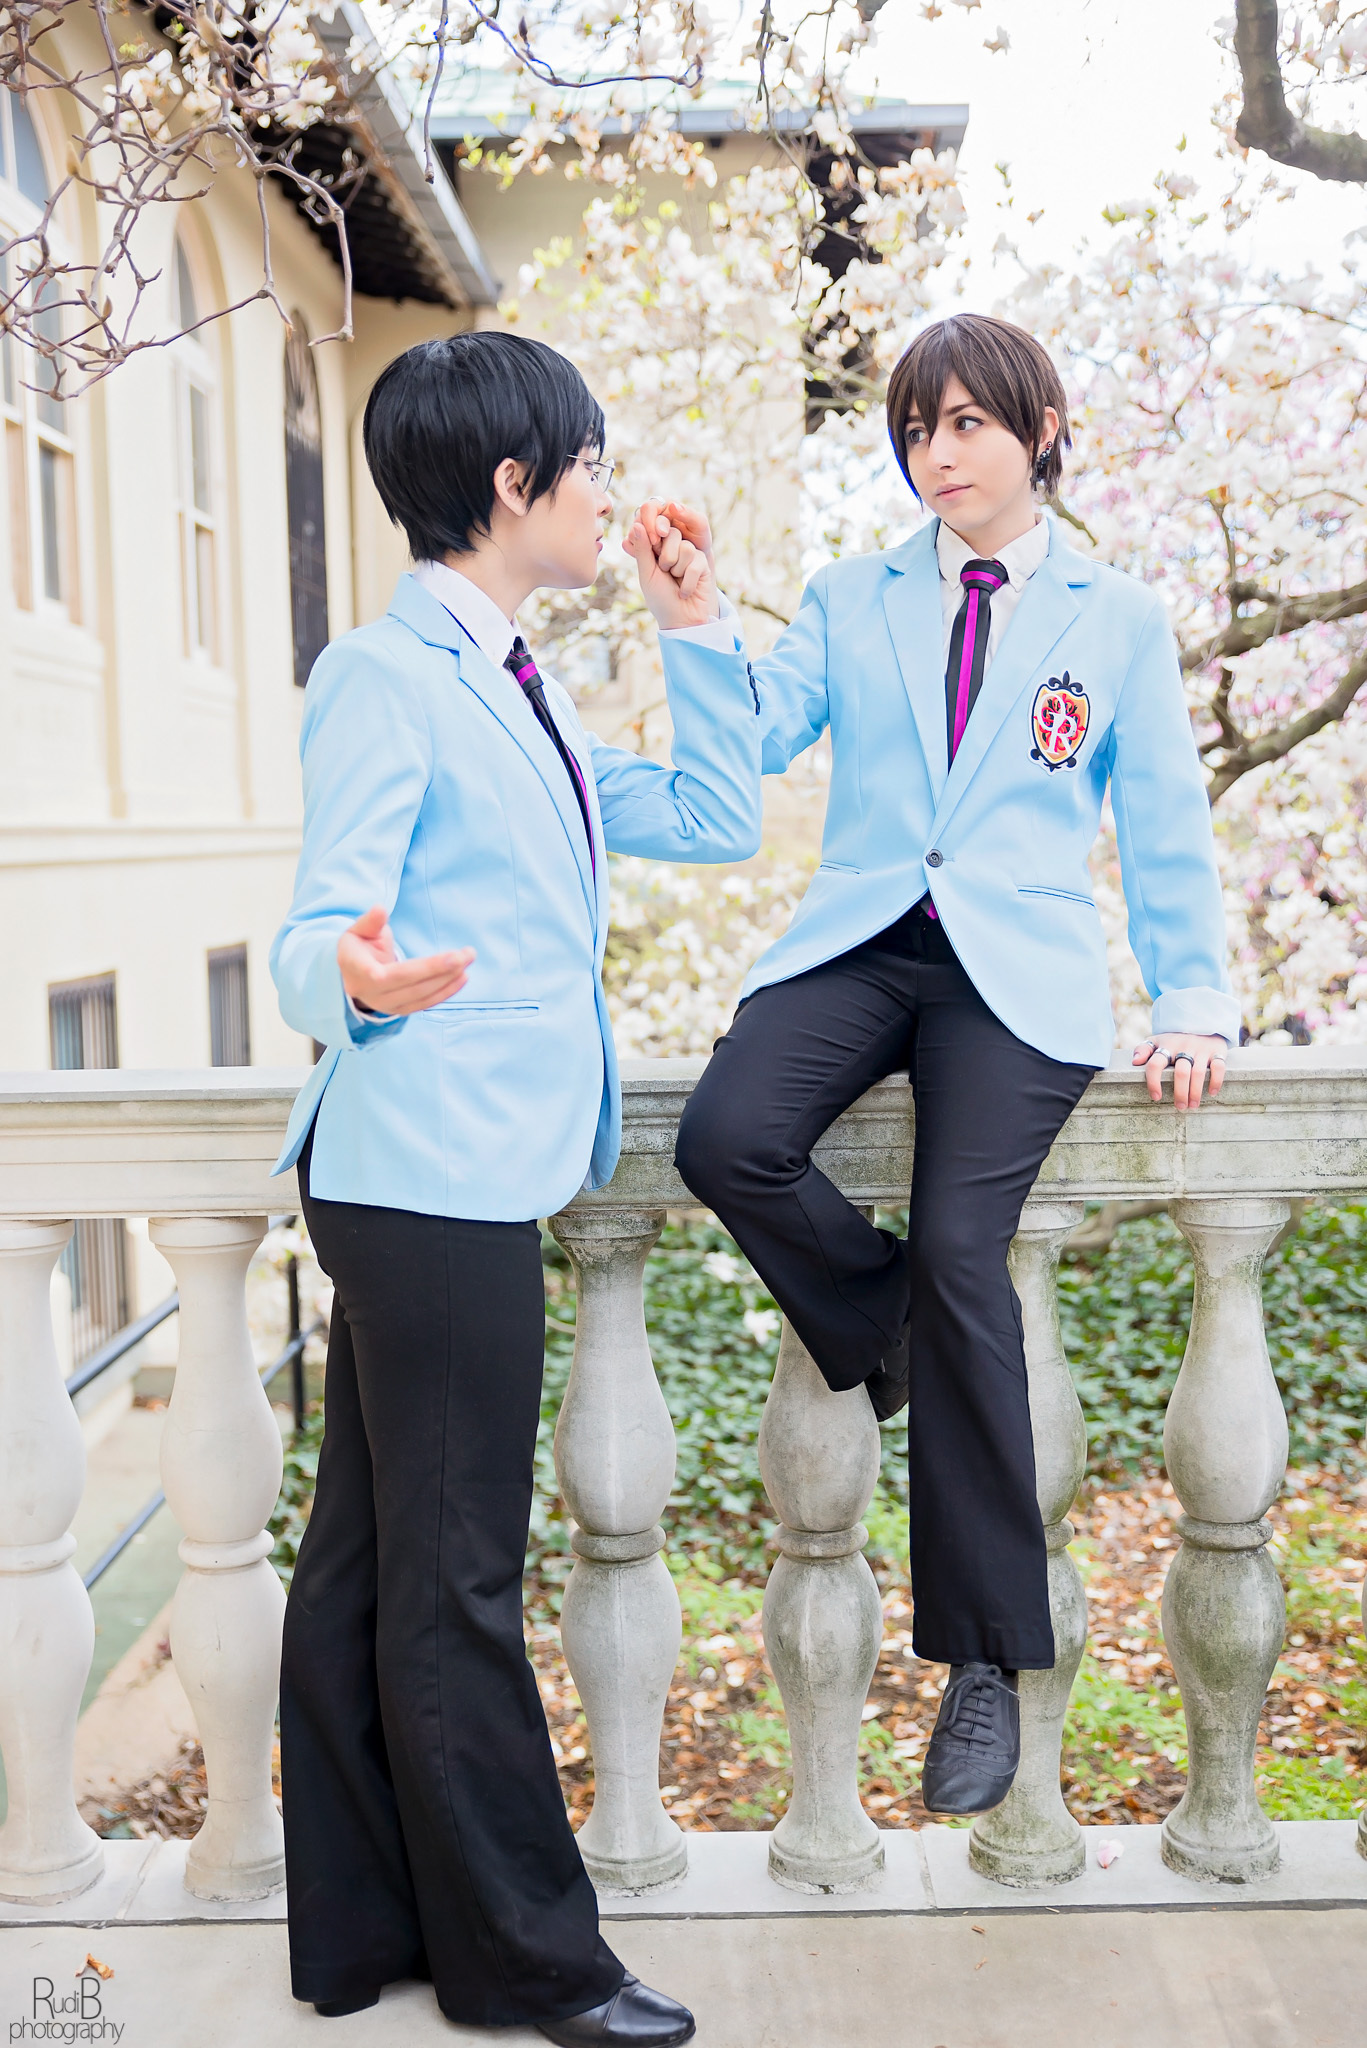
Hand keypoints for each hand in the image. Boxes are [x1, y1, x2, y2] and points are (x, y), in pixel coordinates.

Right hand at [337, 906, 473, 1018]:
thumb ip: (370, 922)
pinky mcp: (399, 1010)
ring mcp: (385, 1005)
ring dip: (448, 979)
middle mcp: (370, 992)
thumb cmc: (357, 947)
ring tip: (468, 960)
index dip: (414, 970)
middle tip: (466, 954)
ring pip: (421, 996)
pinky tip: (462, 978)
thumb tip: (380, 909)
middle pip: (409, 984)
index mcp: (356, 970)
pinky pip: (425, 1003)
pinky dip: (446, 992)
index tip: (444, 960)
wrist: (352, 974)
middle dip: (440, 969)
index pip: (382, 974)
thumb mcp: (358, 931)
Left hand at [625, 497, 718, 628]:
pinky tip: (685, 591)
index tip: (652, 547)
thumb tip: (637, 524)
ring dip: (678, 570)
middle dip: (666, 557)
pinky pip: (696, 562)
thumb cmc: (660, 598)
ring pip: (685, 547)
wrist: (680, 620)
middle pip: (672, 533)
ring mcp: (689, 554)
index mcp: (656, 547)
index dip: (652, 533)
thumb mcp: (646, 573)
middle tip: (666, 573)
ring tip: (676, 581)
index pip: (655, 527)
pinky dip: (687, 582)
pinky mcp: (703, 563)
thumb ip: (642, 549)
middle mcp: (673, 547)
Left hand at [1132, 1032, 1227, 1109]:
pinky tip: (1212, 1093)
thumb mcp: (1158, 1040)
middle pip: (1181, 1073)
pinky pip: (1219, 1067)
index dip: (1153, 1081)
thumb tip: (1135, 1062)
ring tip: (1192, 1105)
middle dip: (1180, 1093)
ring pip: (1198, 1073)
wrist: (1202, 1022)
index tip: (1156, 1097)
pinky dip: (1216, 1081)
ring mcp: (1201, 1049)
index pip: (1156, 1063)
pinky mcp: (1217, 1051)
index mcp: (1167, 1046)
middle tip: (1180, 1106)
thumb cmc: (1176, 1038)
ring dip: (1195, 1092)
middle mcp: (1184, 1047)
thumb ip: (1144, 1050)